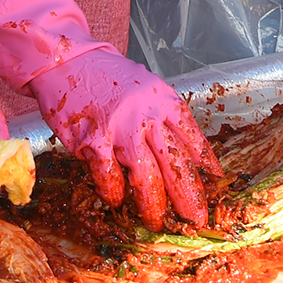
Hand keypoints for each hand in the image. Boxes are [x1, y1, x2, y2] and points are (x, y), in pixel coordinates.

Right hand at [27, 48, 218, 230]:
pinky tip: (117, 200)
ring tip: (157, 222)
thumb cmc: (106, 76)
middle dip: (188, 195)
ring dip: (153, 205)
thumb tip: (181, 149)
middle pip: (175, 162)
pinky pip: (109, 176)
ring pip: (146, 177)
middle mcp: (146, 115)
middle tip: (196, 218)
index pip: (191, 135)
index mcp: (162, 100)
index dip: (205, 160)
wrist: (67, 60)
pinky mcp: (93, 140)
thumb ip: (161, 114)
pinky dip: (114, 192)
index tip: (215, 178)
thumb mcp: (144, 86)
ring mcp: (120, 129)